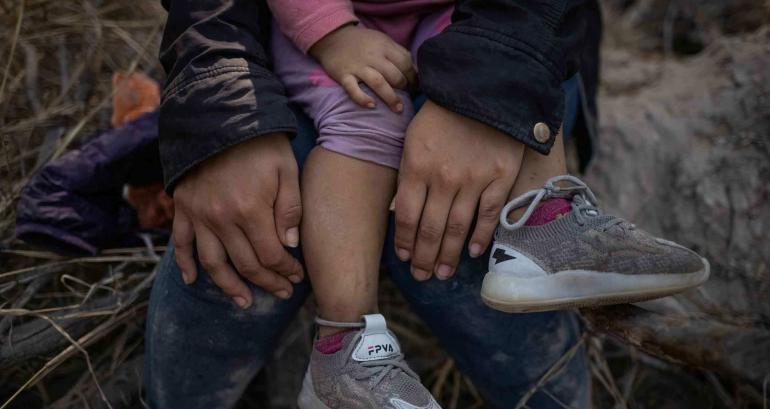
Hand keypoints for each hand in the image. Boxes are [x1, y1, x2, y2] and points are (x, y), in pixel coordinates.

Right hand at [172, 133, 304, 306]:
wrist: (220, 115)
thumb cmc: (261, 143)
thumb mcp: (287, 170)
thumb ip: (290, 210)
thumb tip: (290, 246)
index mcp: (251, 210)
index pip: (271, 256)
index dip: (285, 271)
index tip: (297, 276)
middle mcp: (221, 218)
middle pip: (245, 265)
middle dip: (267, 283)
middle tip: (281, 293)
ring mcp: (199, 215)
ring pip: (213, 263)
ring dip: (229, 287)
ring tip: (244, 302)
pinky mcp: (183, 207)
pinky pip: (181, 243)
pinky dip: (185, 264)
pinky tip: (193, 281)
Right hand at [309, 24, 415, 112]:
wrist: (333, 37)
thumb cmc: (363, 42)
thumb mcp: (382, 40)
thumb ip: (398, 53)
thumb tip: (415, 71)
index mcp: (384, 46)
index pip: (405, 62)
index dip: (413, 76)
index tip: (415, 86)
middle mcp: (372, 57)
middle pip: (394, 74)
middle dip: (404, 87)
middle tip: (407, 95)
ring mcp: (357, 67)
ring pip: (378, 83)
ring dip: (390, 97)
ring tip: (398, 109)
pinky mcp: (343, 75)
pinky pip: (353, 89)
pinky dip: (362, 98)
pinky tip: (372, 106)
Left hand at [394, 102, 525, 280]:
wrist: (484, 89)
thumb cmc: (443, 115)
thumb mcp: (412, 139)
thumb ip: (407, 175)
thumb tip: (397, 212)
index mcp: (416, 166)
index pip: (405, 216)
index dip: (404, 242)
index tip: (404, 258)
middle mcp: (443, 178)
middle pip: (430, 229)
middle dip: (424, 257)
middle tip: (422, 276)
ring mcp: (473, 179)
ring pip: (458, 228)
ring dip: (449, 255)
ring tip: (443, 273)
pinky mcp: (499, 178)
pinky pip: (488, 215)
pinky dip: (480, 236)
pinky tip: (472, 252)